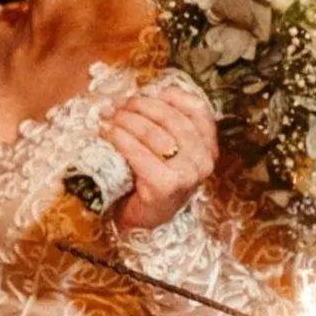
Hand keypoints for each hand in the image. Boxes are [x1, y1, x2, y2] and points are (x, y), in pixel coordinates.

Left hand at [109, 78, 217, 231]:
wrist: (142, 221)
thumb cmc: (151, 181)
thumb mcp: (168, 150)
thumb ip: (166, 125)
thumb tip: (139, 95)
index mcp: (208, 147)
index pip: (197, 108)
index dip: (169, 96)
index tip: (145, 94)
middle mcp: (204, 160)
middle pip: (171, 117)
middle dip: (140, 106)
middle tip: (118, 105)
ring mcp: (187, 174)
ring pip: (154, 132)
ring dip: (126, 120)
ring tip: (108, 117)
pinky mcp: (165, 185)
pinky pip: (139, 152)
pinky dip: (119, 138)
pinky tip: (107, 133)